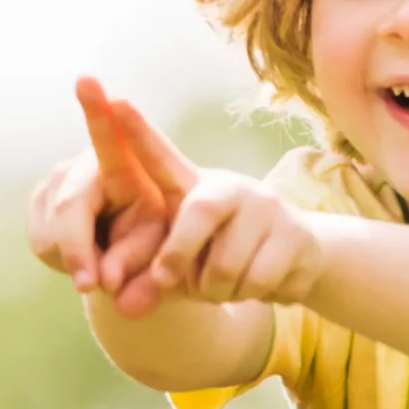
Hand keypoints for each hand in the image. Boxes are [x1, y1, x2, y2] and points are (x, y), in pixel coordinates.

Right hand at [27, 78, 175, 301]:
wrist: (131, 242)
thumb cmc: (155, 240)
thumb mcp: (158, 250)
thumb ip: (136, 262)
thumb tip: (103, 281)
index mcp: (127, 166)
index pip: (112, 140)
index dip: (97, 111)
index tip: (86, 80)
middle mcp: (87, 164)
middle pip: (69, 204)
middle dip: (77, 248)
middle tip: (89, 286)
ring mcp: (59, 178)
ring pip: (50, 229)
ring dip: (71, 259)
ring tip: (98, 266)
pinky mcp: (40, 197)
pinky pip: (40, 239)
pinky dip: (58, 258)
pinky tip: (80, 255)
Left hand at [95, 95, 324, 316]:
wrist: (296, 263)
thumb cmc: (223, 260)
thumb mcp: (181, 269)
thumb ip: (148, 284)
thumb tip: (123, 310)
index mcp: (193, 189)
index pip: (161, 158)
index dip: (137, 133)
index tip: (112, 99)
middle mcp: (229, 187)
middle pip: (197, 215)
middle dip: (178, 257)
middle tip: (168, 280)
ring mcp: (265, 206)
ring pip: (226, 266)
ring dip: (218, 291)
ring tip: (226, 283)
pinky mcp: (294, 234)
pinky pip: (257, 280)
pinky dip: (250, 296)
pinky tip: (258, 284)